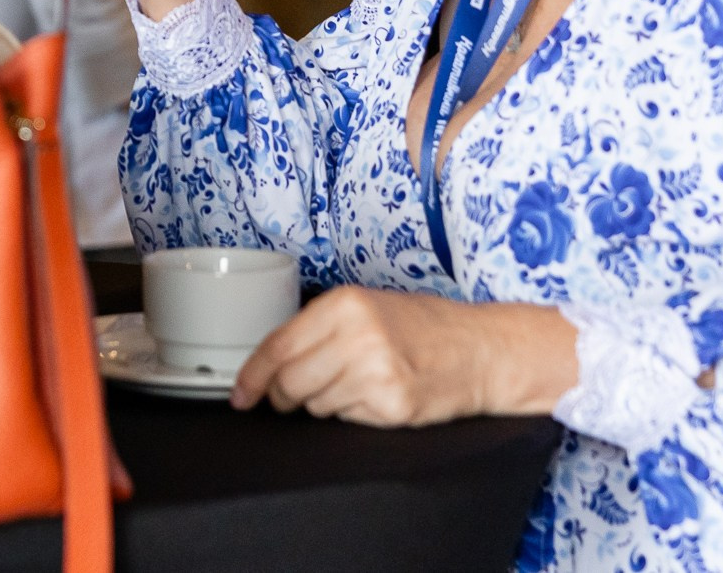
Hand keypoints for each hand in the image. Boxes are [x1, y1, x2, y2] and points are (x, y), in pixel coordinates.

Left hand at [231, 286, 578, 425]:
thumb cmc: (426, 326)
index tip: (240, 394)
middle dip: (284, 395)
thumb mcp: (368, 306)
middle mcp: (358, 335)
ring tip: (356, 383)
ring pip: (315, 405)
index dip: (252, 375)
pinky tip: (375, 396)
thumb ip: (321, 327)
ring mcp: (375, 373)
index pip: (278, 346)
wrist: (482, 350)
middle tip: (294, 395)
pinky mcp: (391, 406)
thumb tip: (270, 360)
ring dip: (323, 403)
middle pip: (290, 381)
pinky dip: (353, 413)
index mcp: (346, 304)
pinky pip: (347, 419)